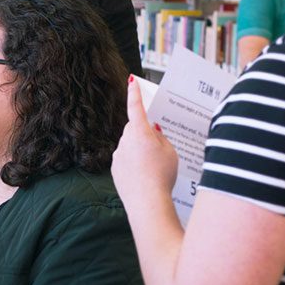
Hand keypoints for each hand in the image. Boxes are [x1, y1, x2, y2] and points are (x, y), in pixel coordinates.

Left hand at [112, 77, 178, 207]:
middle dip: (144, 132)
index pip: (136, 108)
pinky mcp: (115, 168)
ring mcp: (118, 155)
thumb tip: (153, 132)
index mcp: (140, 132)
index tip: (132, 82)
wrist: (146, 202)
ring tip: (154, 167)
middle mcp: (125, 141)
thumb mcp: (170, 152)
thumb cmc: (162, 176)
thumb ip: (161, 138)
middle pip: (133, 128)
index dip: (135, 94)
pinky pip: (125, 159)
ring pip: (129, 145)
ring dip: (139, 149)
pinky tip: (144, 175)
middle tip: (158, 145)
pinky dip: (133, 163)